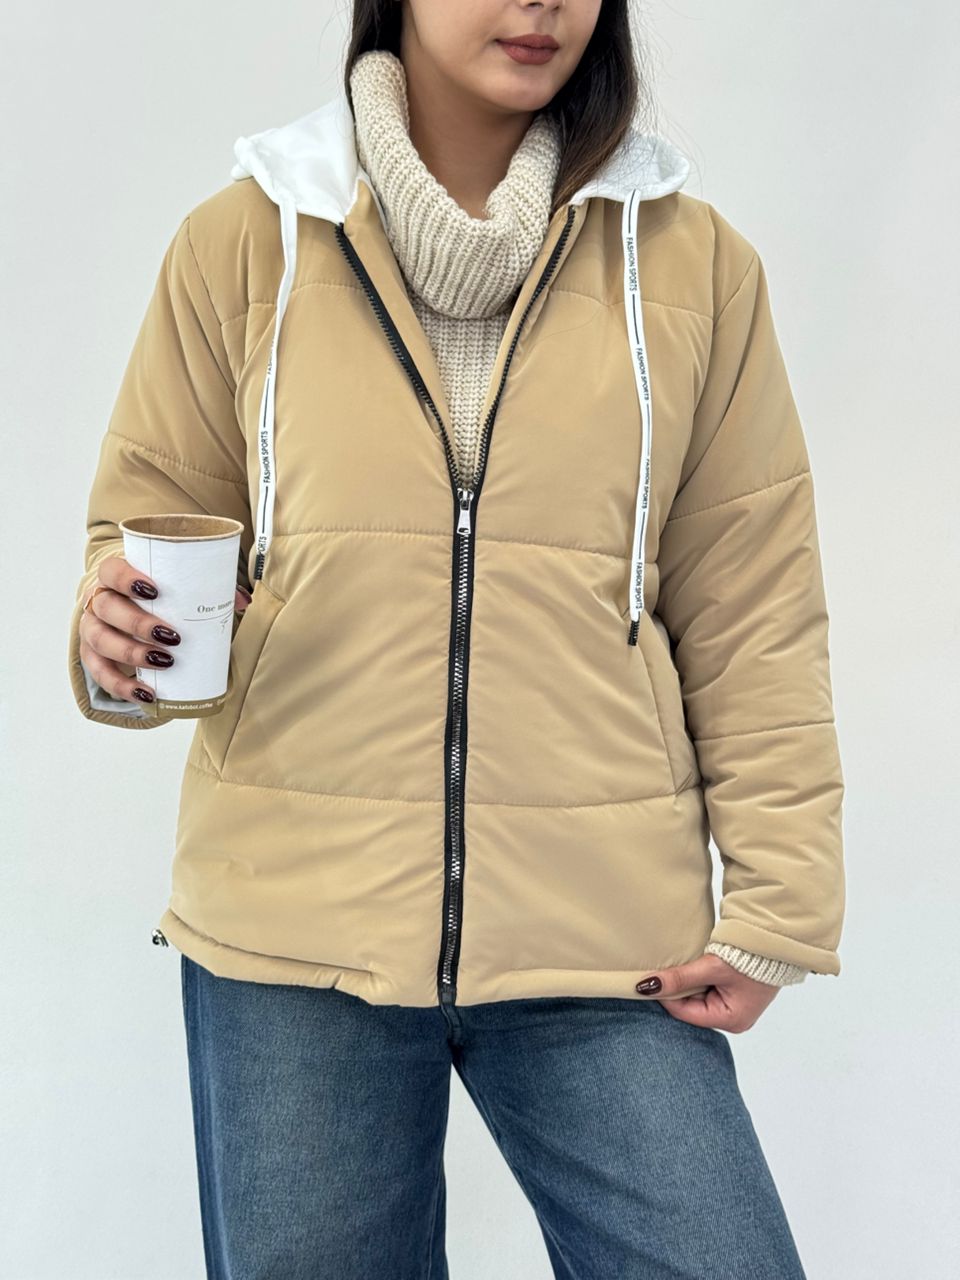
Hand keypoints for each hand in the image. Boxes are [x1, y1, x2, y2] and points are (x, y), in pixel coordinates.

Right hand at [78, 554, 252, 705]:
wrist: (128, 608)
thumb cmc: (155, 596)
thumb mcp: (175, 587)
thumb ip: (208, 589)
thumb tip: (241, 600)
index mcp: (113, 576)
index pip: (111, 570)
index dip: (126, 579)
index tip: (154, 591)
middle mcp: (97, 600)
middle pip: (106, 608)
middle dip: (137, 624)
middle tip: (170, 636)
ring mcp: (91, 628)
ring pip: (99, 640)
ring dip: (131, 653)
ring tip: (164, 662)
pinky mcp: (92, 656)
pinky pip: (100, 673)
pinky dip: (121, 686)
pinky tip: (145, 692)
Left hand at [635, 954, 778, 1031]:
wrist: (774, 941)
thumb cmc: (750, 958)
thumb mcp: (712, 968)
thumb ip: (680, 977)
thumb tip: (646, 986)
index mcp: (731, 1020)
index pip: (685, 1013)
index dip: (665, 995)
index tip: (648, 980)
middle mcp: (733, 1019)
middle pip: (690, 1006)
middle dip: (677, 989)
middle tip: (662, 970)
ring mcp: (734, 1007)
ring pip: (697, 997)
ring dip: (687, 982)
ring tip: (680, 965)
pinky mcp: (734, 994)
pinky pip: (707, 989)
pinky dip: (698, 978)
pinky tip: (692, 966)